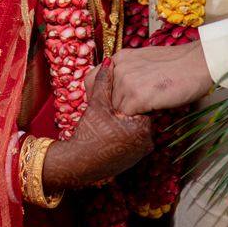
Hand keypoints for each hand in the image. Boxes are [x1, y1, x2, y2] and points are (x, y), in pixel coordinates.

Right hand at [42, 60, 152, 192]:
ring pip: (137, 125)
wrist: (79, 165)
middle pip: (141, 113)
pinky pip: (134, 138)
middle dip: (129, 106)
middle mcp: (148, 141)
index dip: (130, 93)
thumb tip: (108, 61)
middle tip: (112, 107)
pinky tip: (111, 130)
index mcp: (143, 127)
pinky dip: (125, 131)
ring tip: (110, 119)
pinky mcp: (135, 159)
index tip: (120, 91)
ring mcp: (142, 152)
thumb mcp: (97, 104)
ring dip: (127, 119)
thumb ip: (104, 82)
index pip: (143, 100)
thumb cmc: (88, 134)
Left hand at [91, 43, 213, 115]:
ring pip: (115, 111)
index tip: (108, 108)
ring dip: (125, 118)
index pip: (91, 80)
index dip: (98, 97)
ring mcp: (127, 81)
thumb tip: (120, 93)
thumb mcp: (145, 63)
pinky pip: (127, 117)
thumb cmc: (177, 65)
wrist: (198, 63)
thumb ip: (128, 73)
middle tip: (123, 118)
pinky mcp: (138, 95)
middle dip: (109, 111)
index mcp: (119, 58)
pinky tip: (148, 119)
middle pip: (99, 99)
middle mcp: (119, 67)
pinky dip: (135, 122)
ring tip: (140, 118)